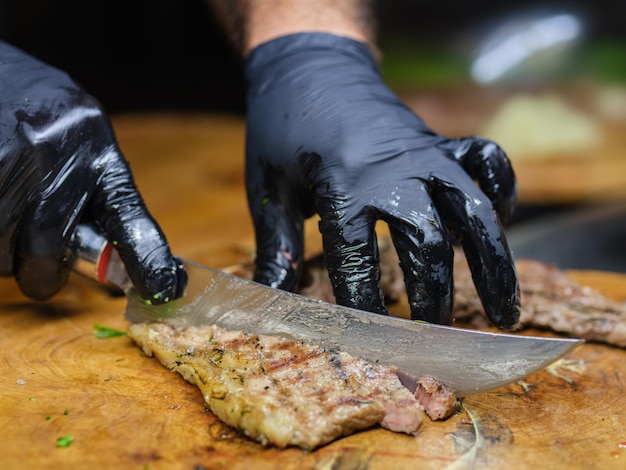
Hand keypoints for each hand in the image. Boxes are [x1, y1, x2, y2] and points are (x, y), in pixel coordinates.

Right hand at [0, 41, 185, 302]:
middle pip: (46, 251)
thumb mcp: (78, 134)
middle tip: (40, 265)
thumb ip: (95, 187)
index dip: (148, 261)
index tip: (164, 289)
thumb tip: (114, 253)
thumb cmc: (33, 105)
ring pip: (4, 252)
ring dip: (5, 248)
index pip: (131, 218)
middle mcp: (56, 158)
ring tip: (9, 206)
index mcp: (95, 149)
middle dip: (41, 270)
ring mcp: (10, 163)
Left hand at [244, 33, 519, 328]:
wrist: (312, 67)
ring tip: (506, 312)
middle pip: (430, 244)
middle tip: (431, 333)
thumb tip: (270, 300)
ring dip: (495, 265)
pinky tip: (501, 224)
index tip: (367, 335)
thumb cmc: (283, 130)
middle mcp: (394, 171)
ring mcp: (425, 153)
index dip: (362, 303)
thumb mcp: (268, 187)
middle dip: (434, 296)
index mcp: (343, 185)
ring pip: (475, 211)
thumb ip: (275, 246)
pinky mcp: (441, 141)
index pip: (358, 259)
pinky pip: (488, 163)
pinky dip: (501, 192)